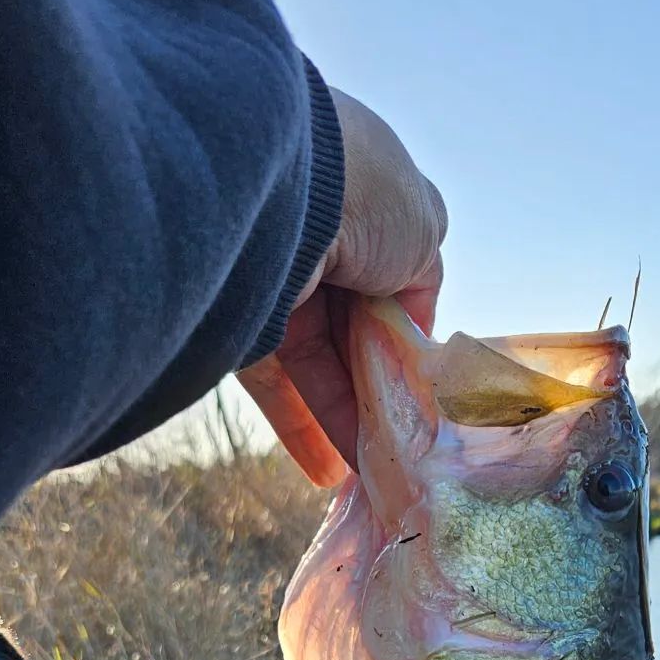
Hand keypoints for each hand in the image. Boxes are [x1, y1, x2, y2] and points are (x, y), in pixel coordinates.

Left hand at [240, 90, 445, 484]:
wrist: (273, 187)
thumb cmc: (365, 194)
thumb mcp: (425, 229)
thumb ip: (424, 273)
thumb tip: (412, 322)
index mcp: (364, 200)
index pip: (394, 279)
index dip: (408, 335)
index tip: (425, 387)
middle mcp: (314, 236)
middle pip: (353, 329)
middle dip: (377, 386)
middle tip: (402, 441)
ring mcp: (272, 280)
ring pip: (316, 363)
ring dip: (345, 418)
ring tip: (372, 471)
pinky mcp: (233, 321)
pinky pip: (274, 383)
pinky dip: (300, 429)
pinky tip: (329, 472)